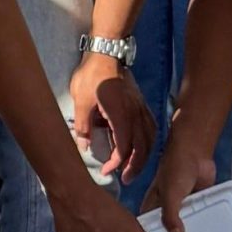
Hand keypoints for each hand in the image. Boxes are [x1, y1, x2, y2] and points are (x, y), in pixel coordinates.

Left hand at [69, 58, 155, 181]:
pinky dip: (149, 141)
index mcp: (121, 115)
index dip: (116, 163)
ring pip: (150, 138)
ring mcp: (141, 108)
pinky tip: (143, 147)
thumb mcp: (80, 100)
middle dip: (135, 166)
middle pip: (142, 147)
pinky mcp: (141, 104)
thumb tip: (83, 146)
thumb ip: (83, 125)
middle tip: (126, 179)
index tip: (107, 171)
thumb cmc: (92, 75)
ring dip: (144, 155)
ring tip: (135, 167)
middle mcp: (135, 113)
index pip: (124, 147)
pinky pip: (151, 127)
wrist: (107, 53)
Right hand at [141, 143, 217, 231]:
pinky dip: (205, 226)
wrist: (196, 152)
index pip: (148, 226)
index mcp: (153, 205)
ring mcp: (184, 206)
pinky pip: (201, 217)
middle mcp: (167, 208)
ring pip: (186, 225)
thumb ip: (171, 216)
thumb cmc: (175, 170)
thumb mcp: (170, 195)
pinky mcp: (199, 203)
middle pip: (168, 229)